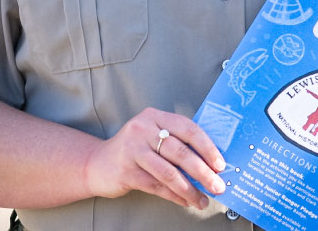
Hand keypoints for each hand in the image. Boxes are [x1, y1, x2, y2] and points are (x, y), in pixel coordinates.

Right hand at [83, 107, 226, 209]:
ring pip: (169, 172)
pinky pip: (157, 186)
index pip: (187, 128)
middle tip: (218, 185)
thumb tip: (210, 162)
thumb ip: (176, 142)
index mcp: (154, 116)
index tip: (220, 164)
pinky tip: (185, 201)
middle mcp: (142, 129)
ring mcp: (132, 150)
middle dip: (203, 171)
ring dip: (190, 189)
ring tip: (202, 199)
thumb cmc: (133, 150)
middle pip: (180, 151)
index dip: (207, 147)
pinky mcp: (126, 171)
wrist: (97, 164)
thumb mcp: (152, 135)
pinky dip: (175, 196)